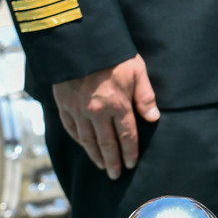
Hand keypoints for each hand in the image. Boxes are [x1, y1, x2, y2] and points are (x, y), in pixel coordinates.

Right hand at [52, 56, 158, 179]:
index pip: (126, 135)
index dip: (129, 151)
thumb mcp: (137, 70)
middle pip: (106, 143)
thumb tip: (153, 117)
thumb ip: (145, 96)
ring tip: (102, 166)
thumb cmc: (113, 54)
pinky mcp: (64, 105)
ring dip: (95, 155)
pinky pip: (71, 129)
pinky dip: (78, 140)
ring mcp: (78, 110)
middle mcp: (97, 112)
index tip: (131, 164)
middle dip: (112, 161)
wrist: (80, 43)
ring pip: (87, 140)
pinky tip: (83, 145)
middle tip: (116, 175)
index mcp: (117, 104)